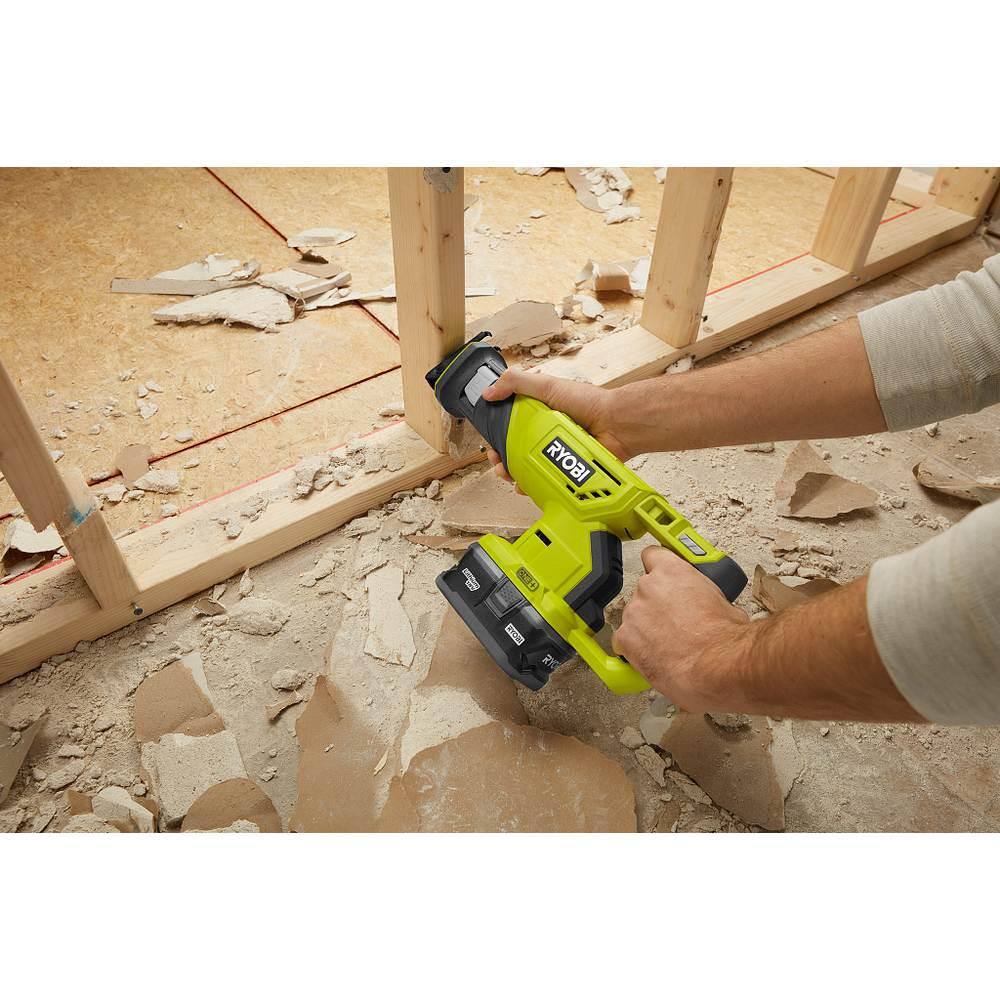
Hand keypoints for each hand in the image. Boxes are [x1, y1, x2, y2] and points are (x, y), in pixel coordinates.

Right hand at [480, 367, 630, 486]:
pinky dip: (532, 486)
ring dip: (513, 475)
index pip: (507, 426)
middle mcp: (544, 434)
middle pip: (513, 451)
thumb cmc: (588, 402)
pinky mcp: (564, 470)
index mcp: (537, 414)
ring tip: (510, 475)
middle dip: (501, 459)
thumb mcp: (547, 385)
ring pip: (525, 469)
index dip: (496, 434)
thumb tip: (489, 391)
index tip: (490, 440)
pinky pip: (543, 482)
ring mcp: (553, 454)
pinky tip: (526, 485)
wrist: (616, 425)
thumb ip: (516, 383)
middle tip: (498, 461)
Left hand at [613, 547, 749, 710]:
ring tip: (667, 644)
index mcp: (673, 571)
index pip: (653, 555)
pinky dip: (634, 648)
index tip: (662, 577)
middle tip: (674, 622)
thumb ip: (706, 596)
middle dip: (657, 605)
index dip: (658, 567)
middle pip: (644, 590)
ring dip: (646, 627)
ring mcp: (634, 612)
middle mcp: (648, 587)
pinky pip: (623, 641)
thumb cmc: (725, 637)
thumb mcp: (725, 603)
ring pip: (634, 616)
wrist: (717, 665)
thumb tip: (710, 605)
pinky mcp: (625, 638)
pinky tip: (653, 656)